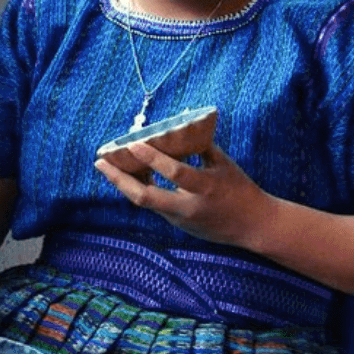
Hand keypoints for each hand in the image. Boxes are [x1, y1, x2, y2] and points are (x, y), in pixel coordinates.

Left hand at [94, 142, 274, 248]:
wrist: (253, 226)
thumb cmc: (240, 189)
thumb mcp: (224, 164)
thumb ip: (200, 147)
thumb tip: (179, 127)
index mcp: (205, 187)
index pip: (174, 173)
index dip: (152, 158)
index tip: (133, 144)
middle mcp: (188, 207)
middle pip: (144, 197)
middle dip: (119, 180)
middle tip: (100, 162)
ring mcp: (179, 219)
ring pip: (144, 202)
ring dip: (124, 184)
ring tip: (107, 167)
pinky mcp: (176, 225)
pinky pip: (153, 204)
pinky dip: (140, 188)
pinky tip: (130, 175)